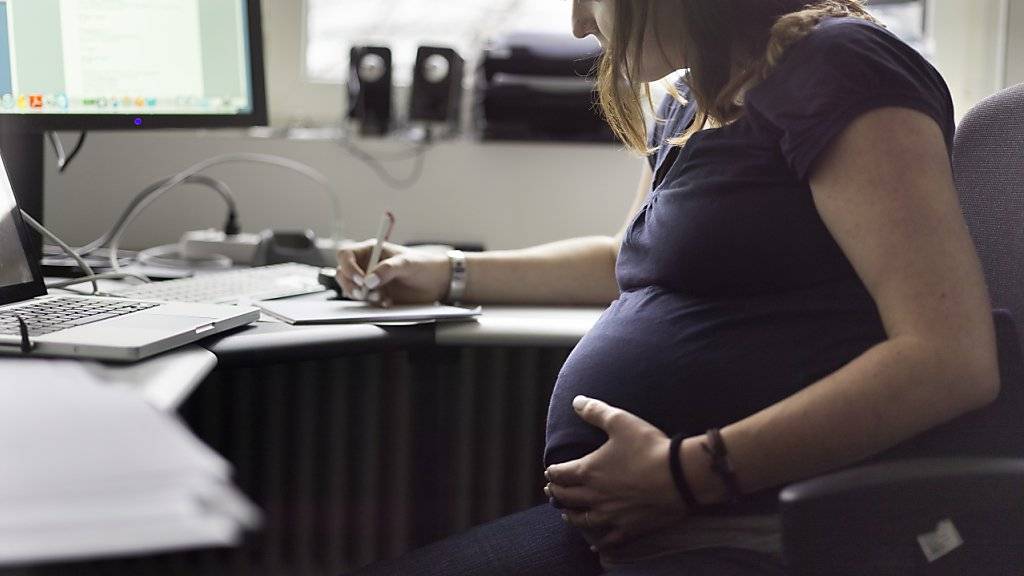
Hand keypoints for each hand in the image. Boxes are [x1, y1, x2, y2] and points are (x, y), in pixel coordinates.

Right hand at [335, 240, 449, 306]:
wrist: (438, 282)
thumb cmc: (424, 265)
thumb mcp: (407, 263)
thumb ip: (387, 269)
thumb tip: (369, 280)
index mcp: (371, 250)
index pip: (346, 255)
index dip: (348, 266)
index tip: (361, 279)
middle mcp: (367, 265)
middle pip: (343, 274)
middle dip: (352, 285)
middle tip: (367, 292)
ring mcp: (370, 281)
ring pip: (351, 289)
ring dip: (363, 296)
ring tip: (382, 297)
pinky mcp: (375, 295)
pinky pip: (364, 302)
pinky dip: (372, 304)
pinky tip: (387, 302)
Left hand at [545, 396, 687, 552]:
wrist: (680, 477)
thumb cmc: (649, 447)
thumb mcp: (620, 421)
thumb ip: (596, 411)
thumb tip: (576, 401)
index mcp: (588, 471)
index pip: (560, 474)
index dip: (552, 473)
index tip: (550, 472)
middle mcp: (594, 496)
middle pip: (566, 498)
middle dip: (556, 494)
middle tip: (552, 492)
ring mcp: (610, 515)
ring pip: (581, 520)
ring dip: (570, 516)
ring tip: (566, 514)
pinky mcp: (628, 529)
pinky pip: (607, 540)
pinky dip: (597, 541)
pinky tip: (594, 544)